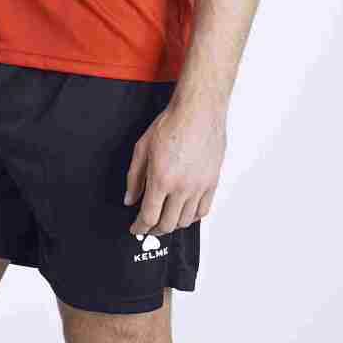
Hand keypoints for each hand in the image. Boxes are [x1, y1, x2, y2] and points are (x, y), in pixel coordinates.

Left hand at [123, 94, 226, 236]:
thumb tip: (130, 199)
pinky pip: (203, 210)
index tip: (136, 229)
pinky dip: (192, 217)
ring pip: (186, 221)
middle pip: (167, 224)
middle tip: (148, 227)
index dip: (140, 227)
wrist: (198, 112)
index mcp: (161, 179)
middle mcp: (182, 187)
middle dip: (154, 230)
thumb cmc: (172, 124)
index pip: (149, 216)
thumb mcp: (142, 148)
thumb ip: (134, 177)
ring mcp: (199, 187)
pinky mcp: (212, 183)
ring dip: (173, 225)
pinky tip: (184, 213)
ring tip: (165, 220)